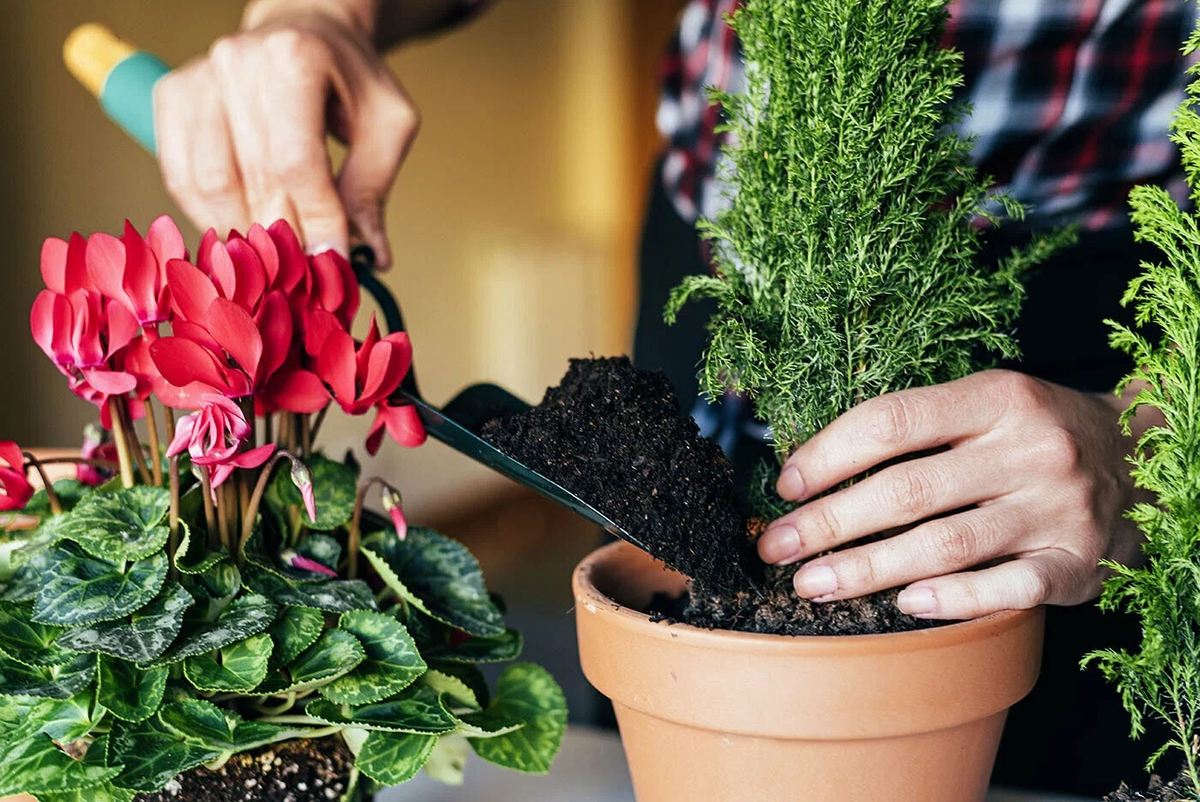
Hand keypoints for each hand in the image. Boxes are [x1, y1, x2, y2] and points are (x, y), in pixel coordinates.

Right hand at [153, 0, 419, 266]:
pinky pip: (180, 176)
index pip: (297, 161)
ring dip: (243, 232)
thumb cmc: (350, 82)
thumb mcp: (387, 123)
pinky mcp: (173, 97)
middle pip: (252, 177)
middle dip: (283, 236)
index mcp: (296, 59)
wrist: (304, 32)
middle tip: (306, 273)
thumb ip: (373, 187)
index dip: (315, 220)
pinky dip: (208, 216)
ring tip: (274, 259)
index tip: (332, 263)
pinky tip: (240, 233)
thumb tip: (368, 257)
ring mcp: (199, 77)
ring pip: (208, 183)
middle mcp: (238, 62)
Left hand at [756, 370, 1154, 619]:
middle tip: (776, 547)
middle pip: (908, 490)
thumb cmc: (1033, 435)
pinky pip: (1007, 588)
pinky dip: (952, 599)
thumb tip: (811, 470)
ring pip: (945, 545)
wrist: (1143, 461)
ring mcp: (1056, 510)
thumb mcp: (985, 405)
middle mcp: (1029, 450)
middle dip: (828, 523)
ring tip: (812, 586)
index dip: (828, 455)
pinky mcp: (1077, 563)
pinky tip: (904, 606)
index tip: (784, 485)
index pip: (893, 421)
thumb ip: (915, 428)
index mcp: (996, 398)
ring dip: (867, 570)